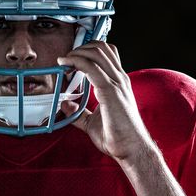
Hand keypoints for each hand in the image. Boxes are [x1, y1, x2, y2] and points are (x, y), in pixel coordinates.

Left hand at [57, 41, 152, 161]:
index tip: (72, 60)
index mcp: (119, 84)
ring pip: (97, 53)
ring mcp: (117, 84)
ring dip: (77, 52)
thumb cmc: (118, 137)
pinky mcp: (110, 91)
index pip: (108, 54)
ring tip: (64, 60)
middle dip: (81, 47)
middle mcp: (120, 80)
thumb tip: (66, 104)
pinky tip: (66, 64)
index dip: (89, 50)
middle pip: (102, 48)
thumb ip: (80, 112)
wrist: (131, 148)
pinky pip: (91, 67)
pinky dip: (76, 61)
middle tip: (66, 59)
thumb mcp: (92, 122)